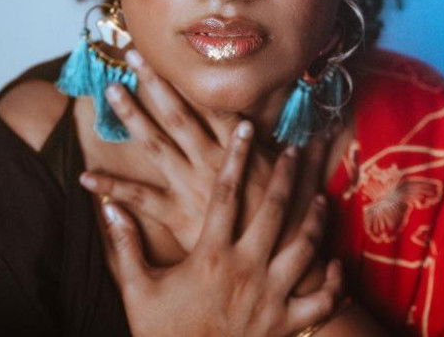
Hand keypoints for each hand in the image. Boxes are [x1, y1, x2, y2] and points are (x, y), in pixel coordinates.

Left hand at [80, 52, 328, 258]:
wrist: (275, 266)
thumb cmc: (287, 221)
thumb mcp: (299, 181)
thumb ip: (308, 153)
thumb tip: (328, 129)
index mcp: (239, 149)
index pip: (212, 102)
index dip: (193, 76)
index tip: (175, 51)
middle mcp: (212, 159)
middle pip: (179, 113)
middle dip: (155, 82)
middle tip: (131, 55)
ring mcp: (192, 184)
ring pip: (157, 143)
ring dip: (132, 117)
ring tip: (110, 92)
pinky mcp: (177, 212)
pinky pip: (141, 198)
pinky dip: (112, 188)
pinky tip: (85, 178)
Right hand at [99, 121, 342, 336]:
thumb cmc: (162, 334)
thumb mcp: (138, 289)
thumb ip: (125, 245)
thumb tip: (106, 205)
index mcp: (211, 255)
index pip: (226, 193)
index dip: (236, 156)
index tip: (246, 127)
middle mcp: (246, 269)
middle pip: (273, 210)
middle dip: (286, 175)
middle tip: (293, 148)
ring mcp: (271, 297)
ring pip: (303, 247)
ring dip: (314, 218)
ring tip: (320, 193)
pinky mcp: (286, 324)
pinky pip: (320, 300)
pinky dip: (333, 282)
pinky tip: (337, 262)